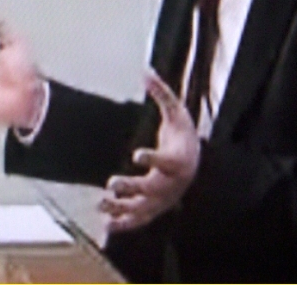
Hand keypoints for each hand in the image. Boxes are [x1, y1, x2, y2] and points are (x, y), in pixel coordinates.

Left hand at [98, 69, 200, 232]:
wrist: (195, 163)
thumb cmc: (183, 136)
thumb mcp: (177, 112)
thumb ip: (162, 93)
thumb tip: (146, 71)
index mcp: (180, 160)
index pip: (167, 160)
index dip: (153, 157)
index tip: (137, 153)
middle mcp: (172, 183)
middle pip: (152, 189)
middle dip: (132, 187)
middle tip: (111, 182)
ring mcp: (164, 200)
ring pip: (144, 209)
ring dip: (122, 209)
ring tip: (101, 204)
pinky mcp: (155, 208)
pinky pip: (139, 219)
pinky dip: (123, 223)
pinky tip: (105, 224)